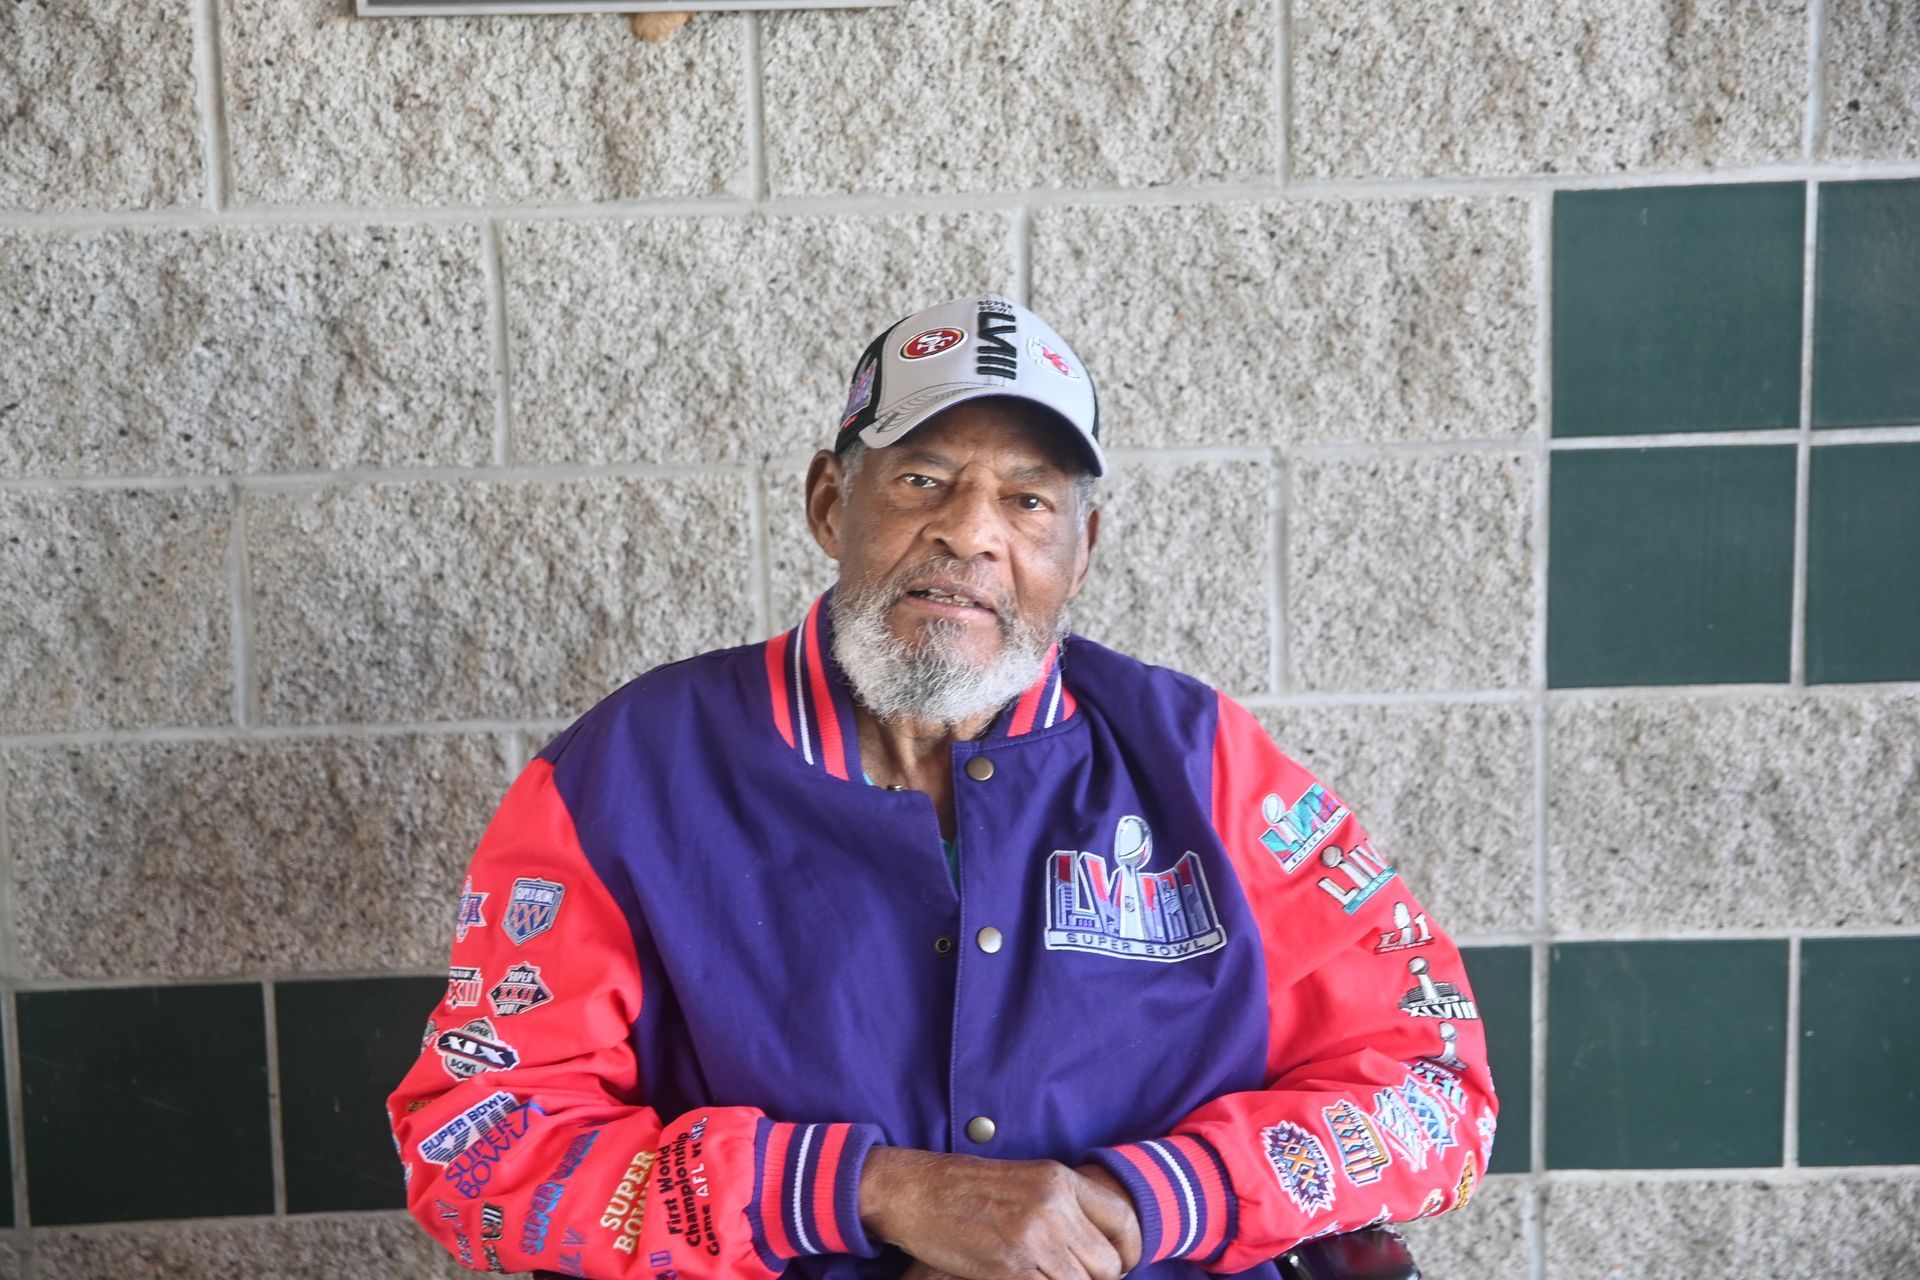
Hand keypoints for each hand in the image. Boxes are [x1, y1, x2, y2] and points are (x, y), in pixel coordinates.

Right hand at [861, 1148, 1141, 1279]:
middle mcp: (1054, 1206)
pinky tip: (1026, 1279)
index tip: (1118, 1266)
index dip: (1129, 1252)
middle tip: (1074, 1277)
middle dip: (1097, 1279)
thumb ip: (1062, 1204)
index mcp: (1060, 1180)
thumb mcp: (1025, 1179)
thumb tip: (1095, 1243)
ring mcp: (1033, 1238)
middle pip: (1108, 1264)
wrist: (916, 1190)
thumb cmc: (967, 1187)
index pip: (1124, 1220)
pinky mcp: (1010, 1267)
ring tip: (1046, 1276)